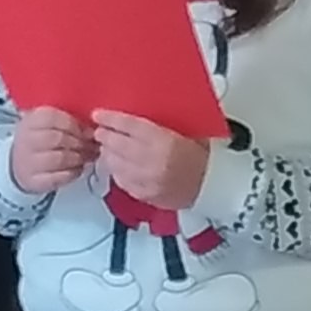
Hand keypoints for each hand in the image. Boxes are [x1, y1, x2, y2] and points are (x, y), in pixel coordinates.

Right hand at [11, 107, 97, 194]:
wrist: (19, 164)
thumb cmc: (41, 141)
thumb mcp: (50, 126)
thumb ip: (69, 124)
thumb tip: (92, 132)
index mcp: (30, 121)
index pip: (52, 118)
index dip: (74, 125)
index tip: (86, 131)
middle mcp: (26, 140)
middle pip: (57, 138)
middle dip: (79, 142)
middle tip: (91, 146)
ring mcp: (28, 162)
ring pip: (59, 158)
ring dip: (78, 158)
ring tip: (86, 157)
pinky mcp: (34, 181)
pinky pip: (58, 177)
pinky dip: (73, 173)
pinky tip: (78, 169)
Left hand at [90, 110, 209, 210]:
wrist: (211, 186)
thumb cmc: (201, 157)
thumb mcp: (187, 132)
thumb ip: (160, 125)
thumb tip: (135, 115)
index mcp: (165, 142)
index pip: (129, 126)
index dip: (110, 119)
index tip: (98, 115)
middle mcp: (153, 162)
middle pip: (116, 145)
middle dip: (104, 136)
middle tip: (100, 131)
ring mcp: (147, 180)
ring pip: (113, 164)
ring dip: (108, 154)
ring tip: (109, 148)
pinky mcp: (144, 195)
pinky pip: (120, 180)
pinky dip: (116, 171)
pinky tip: (120, 165)